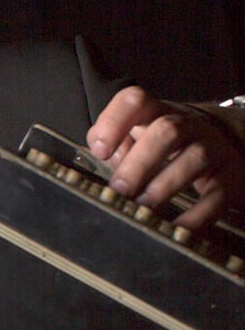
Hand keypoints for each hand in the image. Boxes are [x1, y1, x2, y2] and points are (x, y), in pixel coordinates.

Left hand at [86, 86, 244, 229]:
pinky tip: (177, 228)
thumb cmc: (167, 144)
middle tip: (119, 189)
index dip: (113, 122)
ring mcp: (212, 148)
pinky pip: (216, 196)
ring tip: (142, 207)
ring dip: (163, 186)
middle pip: (166, 131)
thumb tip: (105, 156)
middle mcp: (187, 125)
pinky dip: (196, 215)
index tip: (100, 151)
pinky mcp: (230, 177)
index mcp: (156, 113)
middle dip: (139, 163)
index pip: (135, 101)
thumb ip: (116, 143)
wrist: (226, 143)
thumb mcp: (139, 136)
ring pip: (194, 158)